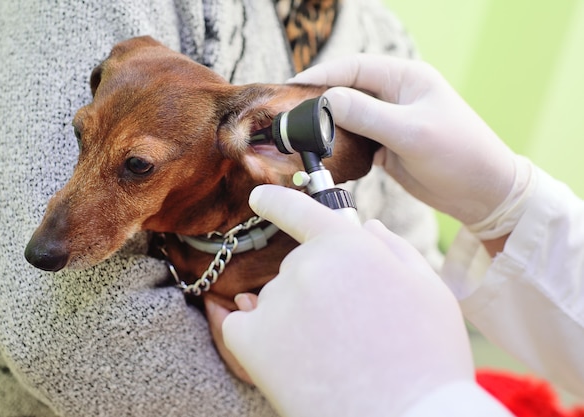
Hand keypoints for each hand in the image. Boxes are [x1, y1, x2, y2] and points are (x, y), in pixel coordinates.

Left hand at [222, 185, 474, 416]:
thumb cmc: (426, 358)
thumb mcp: (429, 291)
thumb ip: (394, 250)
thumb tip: (368, 227)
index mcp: (347, 246)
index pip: (300, 210)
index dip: (276, 201)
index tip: (258, 197)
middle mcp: (305, 266)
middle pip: (297, 267)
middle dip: (317, 288)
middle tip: (349, 327)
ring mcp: (276, 303)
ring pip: (275, 300)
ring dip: (294, 318)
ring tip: (332, 353)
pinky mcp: (252, 342)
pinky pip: (242, 327)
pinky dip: (260, 339)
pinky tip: (293, 360)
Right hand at [290, 55, 531, 228]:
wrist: (482, 194)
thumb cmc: (458, 155)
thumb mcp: (411, 132)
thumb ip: (366, 114)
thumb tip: (325, 101)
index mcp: (406, 79)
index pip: (355, 67)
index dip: (322, 74)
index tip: (292, 87)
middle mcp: (396, 96)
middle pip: (347, 90)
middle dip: (319, 100)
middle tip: (289, 114)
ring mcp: (390, 122)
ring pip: (348, 116)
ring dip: (326, 124)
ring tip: (298, 133)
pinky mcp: (386, 146)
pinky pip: (354, 139)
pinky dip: (337, 144)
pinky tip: (321, 151)